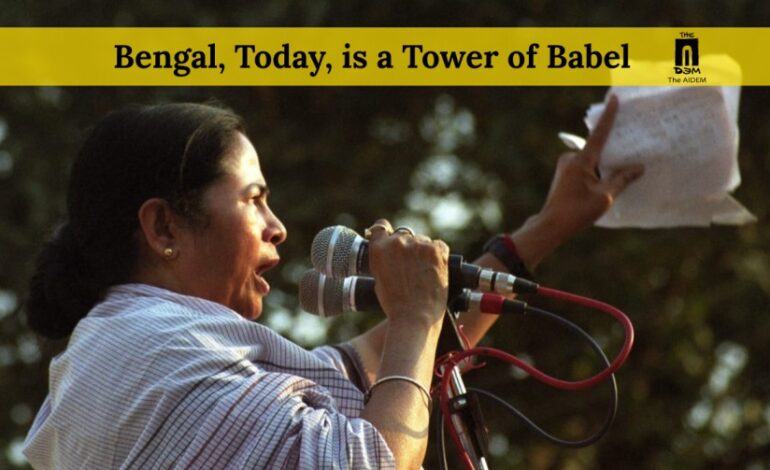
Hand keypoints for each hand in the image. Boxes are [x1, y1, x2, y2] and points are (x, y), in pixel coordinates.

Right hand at [366, 219, 448, 327]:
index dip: (387, 233)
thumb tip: (391, 251)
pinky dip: (438, 255)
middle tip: (411, 265)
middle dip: (407, 246)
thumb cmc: (395, 304)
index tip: (391, 238)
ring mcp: (418, 244)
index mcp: (379, 248)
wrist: (415, 316)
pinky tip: (434, 270)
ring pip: (422, 240)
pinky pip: (438, 245)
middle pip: (403, 234)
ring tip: (424, 272)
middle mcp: (397, 242)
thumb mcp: (379, 278)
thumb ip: (383, 259)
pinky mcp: (437, 250)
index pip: (381, 226)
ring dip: (423, 251)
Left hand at [538, 95, 643, 242]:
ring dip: (604, 162)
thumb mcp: (606, 196)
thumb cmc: (577, 212)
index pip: (599, 134)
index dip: (609, 116)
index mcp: (581, 160)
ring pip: (591, 159)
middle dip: (613, 147)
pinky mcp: (564, 174)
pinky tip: (606, 180)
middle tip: (631, 145)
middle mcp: (570, 158)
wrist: (550, 226)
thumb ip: (622, 179)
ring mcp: (565, 166)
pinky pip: (585, 166)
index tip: (613, 98)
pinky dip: (597, 170)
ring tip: (621, 170)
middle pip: (597, 148)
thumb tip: (639, 167)